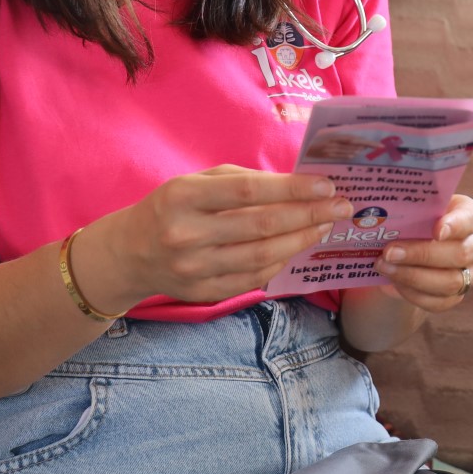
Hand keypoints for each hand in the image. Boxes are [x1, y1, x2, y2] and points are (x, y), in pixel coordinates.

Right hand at [76, 165, 352, 311]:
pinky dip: (281, 261)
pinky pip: (253, 278)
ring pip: (262, 256)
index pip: (249, 191)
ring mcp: (194, 268)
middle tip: (341, 207)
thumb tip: (299, 184)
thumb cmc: (174, 207)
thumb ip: (245, 181)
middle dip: (309, 215)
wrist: (131, 252)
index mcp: (184, 196)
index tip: (327, 185)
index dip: (292, 189)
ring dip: (302, 240)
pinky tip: (298, 247)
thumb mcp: (198, 182)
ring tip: (325, 226)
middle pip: (261, 226)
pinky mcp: (203, 292)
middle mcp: (187, 234)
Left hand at [372, 194, 472, 311]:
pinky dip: (413, 294)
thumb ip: (409, 207)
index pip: (467, 219)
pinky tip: (394, 282)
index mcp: (471, 215)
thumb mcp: (419, 207)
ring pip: (450, 282)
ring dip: (412, 277)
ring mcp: (472, 272)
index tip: (436, 231)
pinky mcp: (459, 294)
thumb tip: (380, 213)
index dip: (454, 226)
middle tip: (390, 252)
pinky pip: (439, 302)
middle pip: (459, 254)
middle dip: (421, 254)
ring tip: (385, 267)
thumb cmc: (420, 218)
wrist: (420, 243)